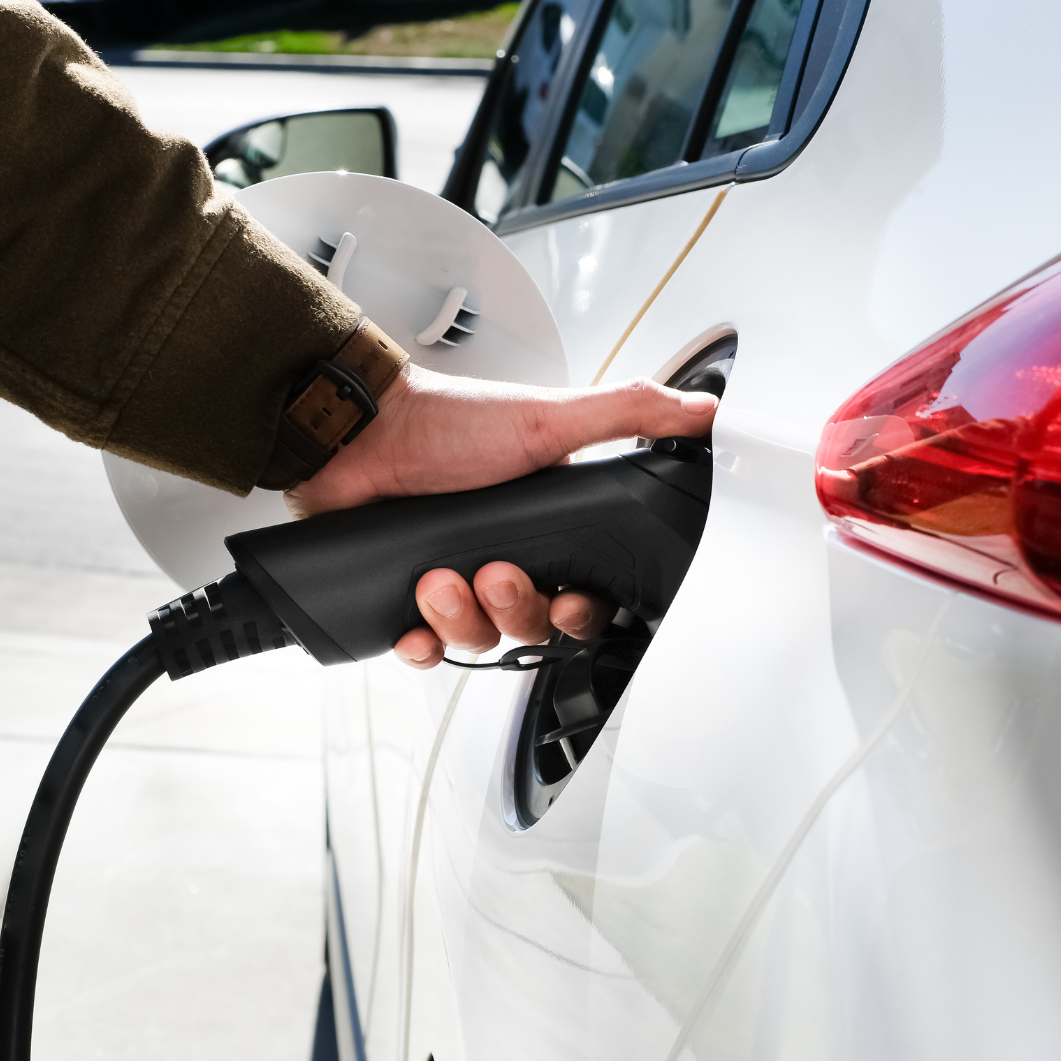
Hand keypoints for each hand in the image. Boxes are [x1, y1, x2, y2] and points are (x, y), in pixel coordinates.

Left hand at [286, 366, 717, 668]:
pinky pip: (424, 650)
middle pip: (533, 626)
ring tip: (439, 577)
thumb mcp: (549, 416)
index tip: (570, 601)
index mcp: (546, 526)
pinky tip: (413, 628)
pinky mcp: (404, 597)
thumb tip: (701, 410)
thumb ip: (628, 415)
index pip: (584, 595)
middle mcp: (504, 556)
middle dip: (516, 607)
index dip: (582, 611)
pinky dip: (420, 647)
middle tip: (494, 573)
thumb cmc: (448, 421)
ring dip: (461, 617)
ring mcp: (452, 580)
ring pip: (477, 640)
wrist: (358, 432)